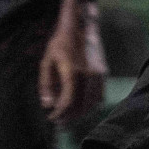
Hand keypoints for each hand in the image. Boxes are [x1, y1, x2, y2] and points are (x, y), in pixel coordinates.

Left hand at [39, 0, 106, 122]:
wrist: (78, 27)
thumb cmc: (59, 44)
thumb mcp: (46, 61)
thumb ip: (46, 85)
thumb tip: (47, 104)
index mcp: (72, 72)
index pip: (68, 101)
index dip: (60, 113)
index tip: (51, 117)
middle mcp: (87, 75)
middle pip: (81, 105)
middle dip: (70, 116)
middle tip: (59, 121)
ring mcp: (97, 75)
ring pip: (92, 102)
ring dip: (81, 113)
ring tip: (69, 117)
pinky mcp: (102, 73)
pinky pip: (99, 95)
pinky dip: (91, 105)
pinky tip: (81, 107)